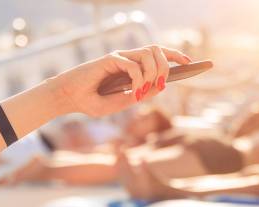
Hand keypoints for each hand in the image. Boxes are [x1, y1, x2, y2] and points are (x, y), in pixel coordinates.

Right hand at [49, 45, 191, 116]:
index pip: (158, 55)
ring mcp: (119, 57)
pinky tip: (132, 93)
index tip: (190, 62)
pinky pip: (133, 66)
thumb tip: (158, 88)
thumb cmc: (91, 101)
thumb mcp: (120, 103)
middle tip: (160, 86)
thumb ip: (138, 95)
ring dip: (153, 74)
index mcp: (131, 68)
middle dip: (167, 67)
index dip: (175, 55)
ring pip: (149, 54)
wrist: (69, 98)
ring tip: (143, 91)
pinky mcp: (110, 59)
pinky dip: (138, 80)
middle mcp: (127, 59)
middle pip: (158, 51)